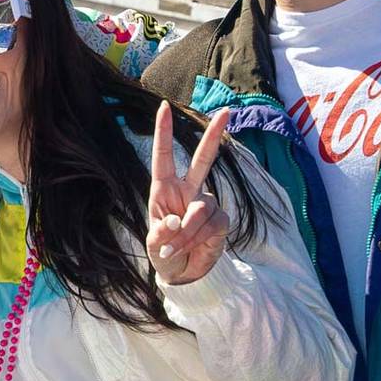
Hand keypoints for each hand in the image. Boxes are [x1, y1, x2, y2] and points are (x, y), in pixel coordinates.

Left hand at [146, 102, 231, 285]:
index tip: (164, 106)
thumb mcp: (153, 244)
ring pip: (199, 210)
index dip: (164, 132)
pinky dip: (197, 240)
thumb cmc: (163, 251)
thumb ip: (161, 232)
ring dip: (186, 233)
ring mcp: (206, 204)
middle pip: (203, 159)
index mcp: (164, 189)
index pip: (164, 156)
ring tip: (175, 248)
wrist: (183, 274)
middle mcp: (187, 191)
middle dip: (214, 135)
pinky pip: (210, 226)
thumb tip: (175, 220)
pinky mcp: (220, 220)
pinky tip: (192, 249)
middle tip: (226, 111)